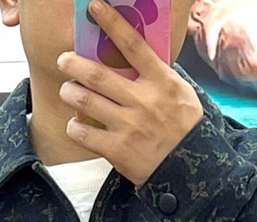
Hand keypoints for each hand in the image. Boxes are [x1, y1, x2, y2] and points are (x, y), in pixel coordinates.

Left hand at [57, 0, 203, 186]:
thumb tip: (136, 54)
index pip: (133, 45)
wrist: (193, 170)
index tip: (95, 7)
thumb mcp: (181, 94)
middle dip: (73, 63)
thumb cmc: (185, 130)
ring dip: (69, 92)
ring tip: (68, 91)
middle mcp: (143, 101)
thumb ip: (159, 75)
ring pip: (84, 101)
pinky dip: (74, 126)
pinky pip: (83, 133)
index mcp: (161, 82)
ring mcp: (129, 126)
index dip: (112, 22)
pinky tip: (76, 125)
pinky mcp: (117, 150)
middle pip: (97, 74)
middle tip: (64, 60)